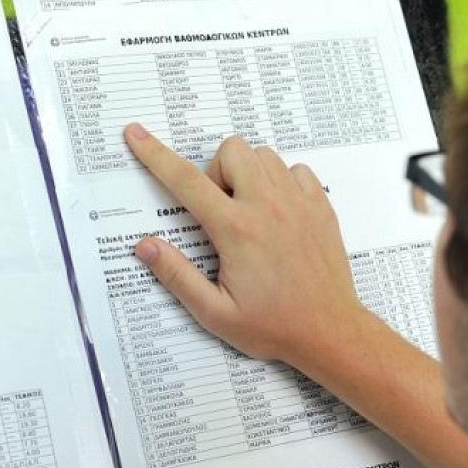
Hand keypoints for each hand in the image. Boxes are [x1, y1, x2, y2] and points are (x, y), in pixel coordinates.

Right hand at [124, 123, 366, 363]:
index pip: (185, 181)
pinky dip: (281, 181)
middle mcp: (268, 207)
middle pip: (231, 150)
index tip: (137, 135)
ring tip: (248, 211)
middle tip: (218, 208)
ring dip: (247, 173)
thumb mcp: (215, 312)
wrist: (330, 333)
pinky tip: (277, 212)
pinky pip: (296, 169)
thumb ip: (177, 276)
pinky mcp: (320, 207)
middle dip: (215, 169)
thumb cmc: (275, 327)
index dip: (155, 154)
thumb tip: (145, 247)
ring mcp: (298, 203)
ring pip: (264, 155)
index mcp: (236, 230)